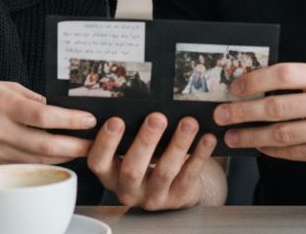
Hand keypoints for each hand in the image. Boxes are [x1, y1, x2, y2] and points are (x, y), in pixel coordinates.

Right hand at [0, 80, 95, 164]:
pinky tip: (63, 154)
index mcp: (3, 105)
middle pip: (44, 145)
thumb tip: (69, 112)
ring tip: (83, 148)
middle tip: (93, 143)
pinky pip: (30, 166)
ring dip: (65, 156)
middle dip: (74, 145)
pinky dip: (49, 162)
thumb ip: (38, 100)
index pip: (42, 116)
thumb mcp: (14, 87)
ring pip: (40, 160)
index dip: (69, 120)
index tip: (89, 120)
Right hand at [86, 112, 217, 209]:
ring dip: (178, 144)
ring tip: (188, 123)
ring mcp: (153, 197)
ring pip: (165, 171)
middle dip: (146, 141)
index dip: (105, 143)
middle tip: (157, 118)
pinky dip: (199, 155)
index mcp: (110, 174)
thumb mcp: (127, 152)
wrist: (170, 188)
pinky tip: (207, 138)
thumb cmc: (144, 161)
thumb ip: (127, 136)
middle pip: (133, 169)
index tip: (116, 120)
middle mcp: (128, 189)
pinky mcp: (177, 198)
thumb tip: (134, 106)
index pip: (98, 162)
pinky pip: (189, 175)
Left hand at [215, 62, 305, 170]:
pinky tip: (261, 148)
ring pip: (282, 133)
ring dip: (252, 136)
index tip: (234, 87)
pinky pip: (297, 153)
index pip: (283, 74)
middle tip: (221, 115)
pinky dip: (275, 151)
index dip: (253, 80)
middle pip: (276, 105)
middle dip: (242, 111)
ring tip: (234, 136)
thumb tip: (261, 84)